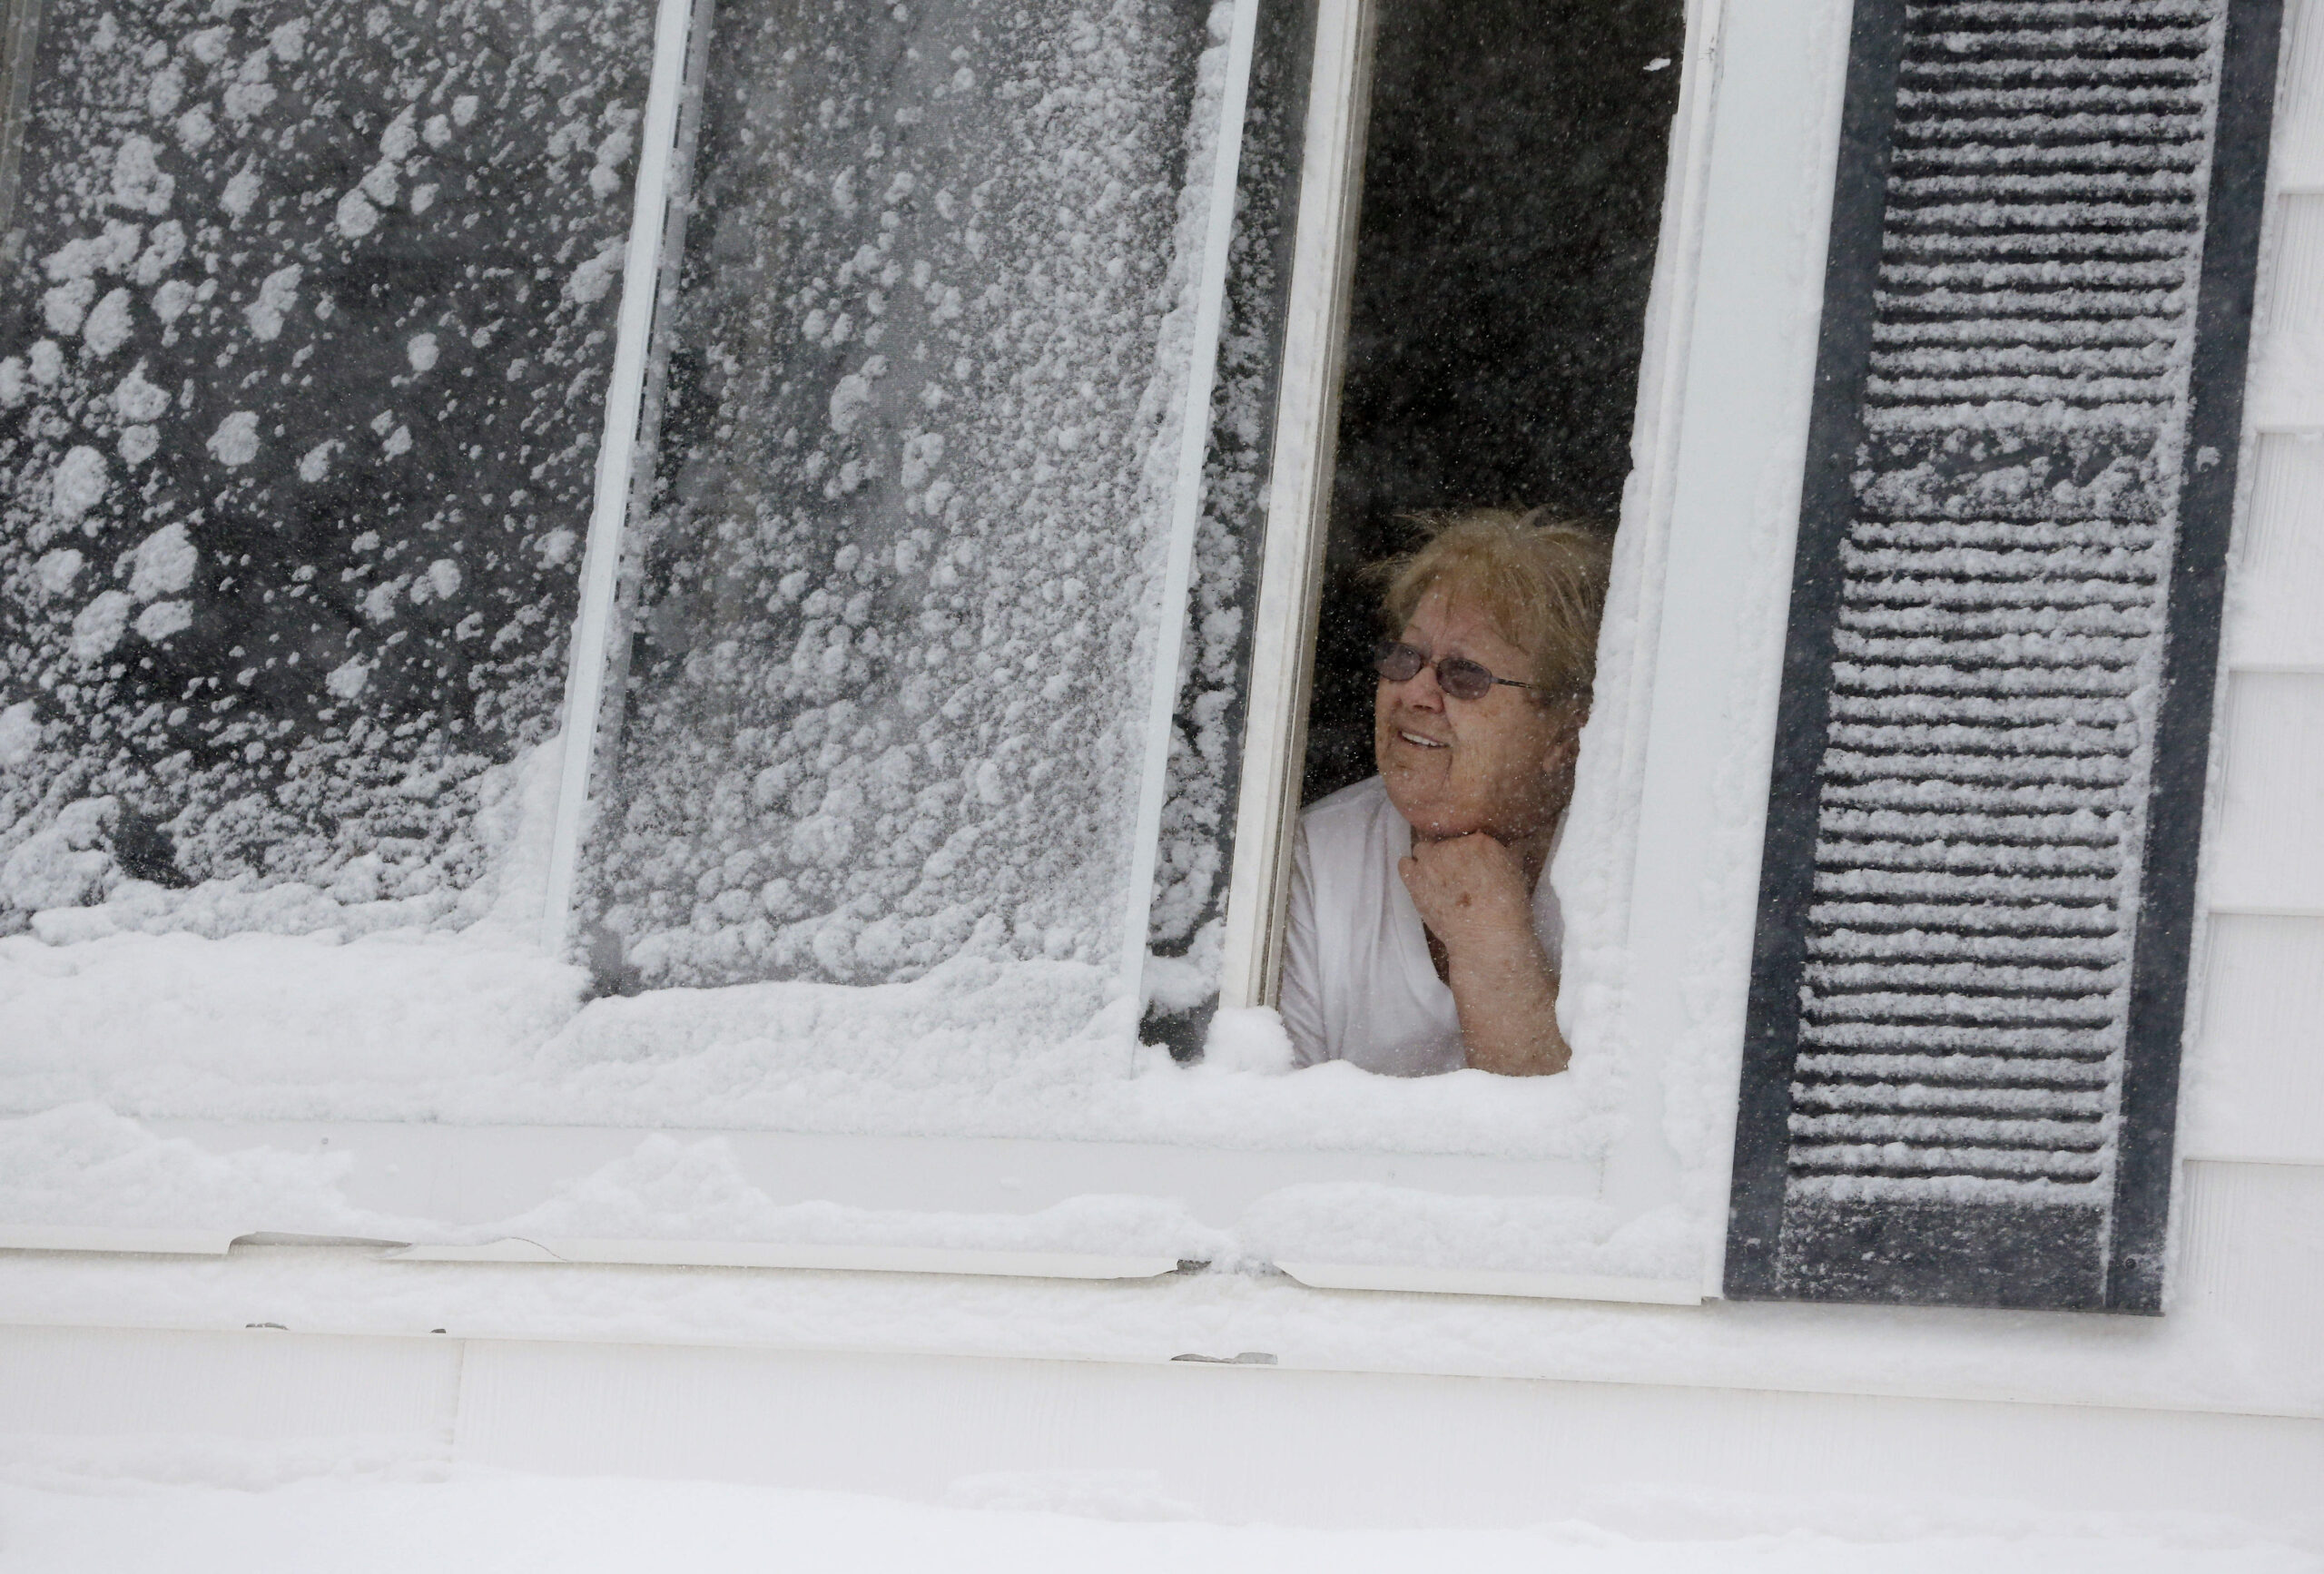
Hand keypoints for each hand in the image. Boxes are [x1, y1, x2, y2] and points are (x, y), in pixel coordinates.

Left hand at [1399, 833, 1534, 959]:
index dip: (1467, 851)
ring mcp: (1431, 862)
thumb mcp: (1517, 873)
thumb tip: (1515, 842)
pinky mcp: (1415, 879)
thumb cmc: (1507, 909)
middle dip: (1448, 856)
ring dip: (1428, 860)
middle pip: (1443, 842)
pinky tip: (1420, 882)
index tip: (1469, 864)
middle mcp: (1453, 846)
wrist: (1486, 937)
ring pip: (1422, 849)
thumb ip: (1511, 851)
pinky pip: (1404, 864)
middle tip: (1454, 875)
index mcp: (1480, 841)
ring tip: (1436, 879)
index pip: (1467, 835)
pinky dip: (1411, 871)